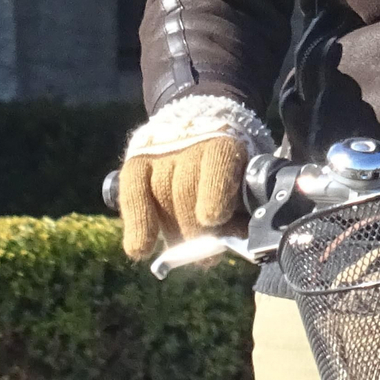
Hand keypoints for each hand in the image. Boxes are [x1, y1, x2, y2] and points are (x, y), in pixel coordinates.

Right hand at [117, 95, 272, 259]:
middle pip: (186, 188)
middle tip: (207, 256)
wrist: (202, 123)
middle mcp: (189, 143)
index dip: (215, 192)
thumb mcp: (247, 171)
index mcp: (224, 141)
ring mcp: (160, 153)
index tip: (213, 219)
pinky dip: (137, 224)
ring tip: (182, 254)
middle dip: (195, 227)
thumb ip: (246, 198)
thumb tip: (243, 236)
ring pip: (160, 195)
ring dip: (171, 232)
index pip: (217, 164)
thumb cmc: (231, 161)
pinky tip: (140, 250)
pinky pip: (132, 195)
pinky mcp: (136, 164)